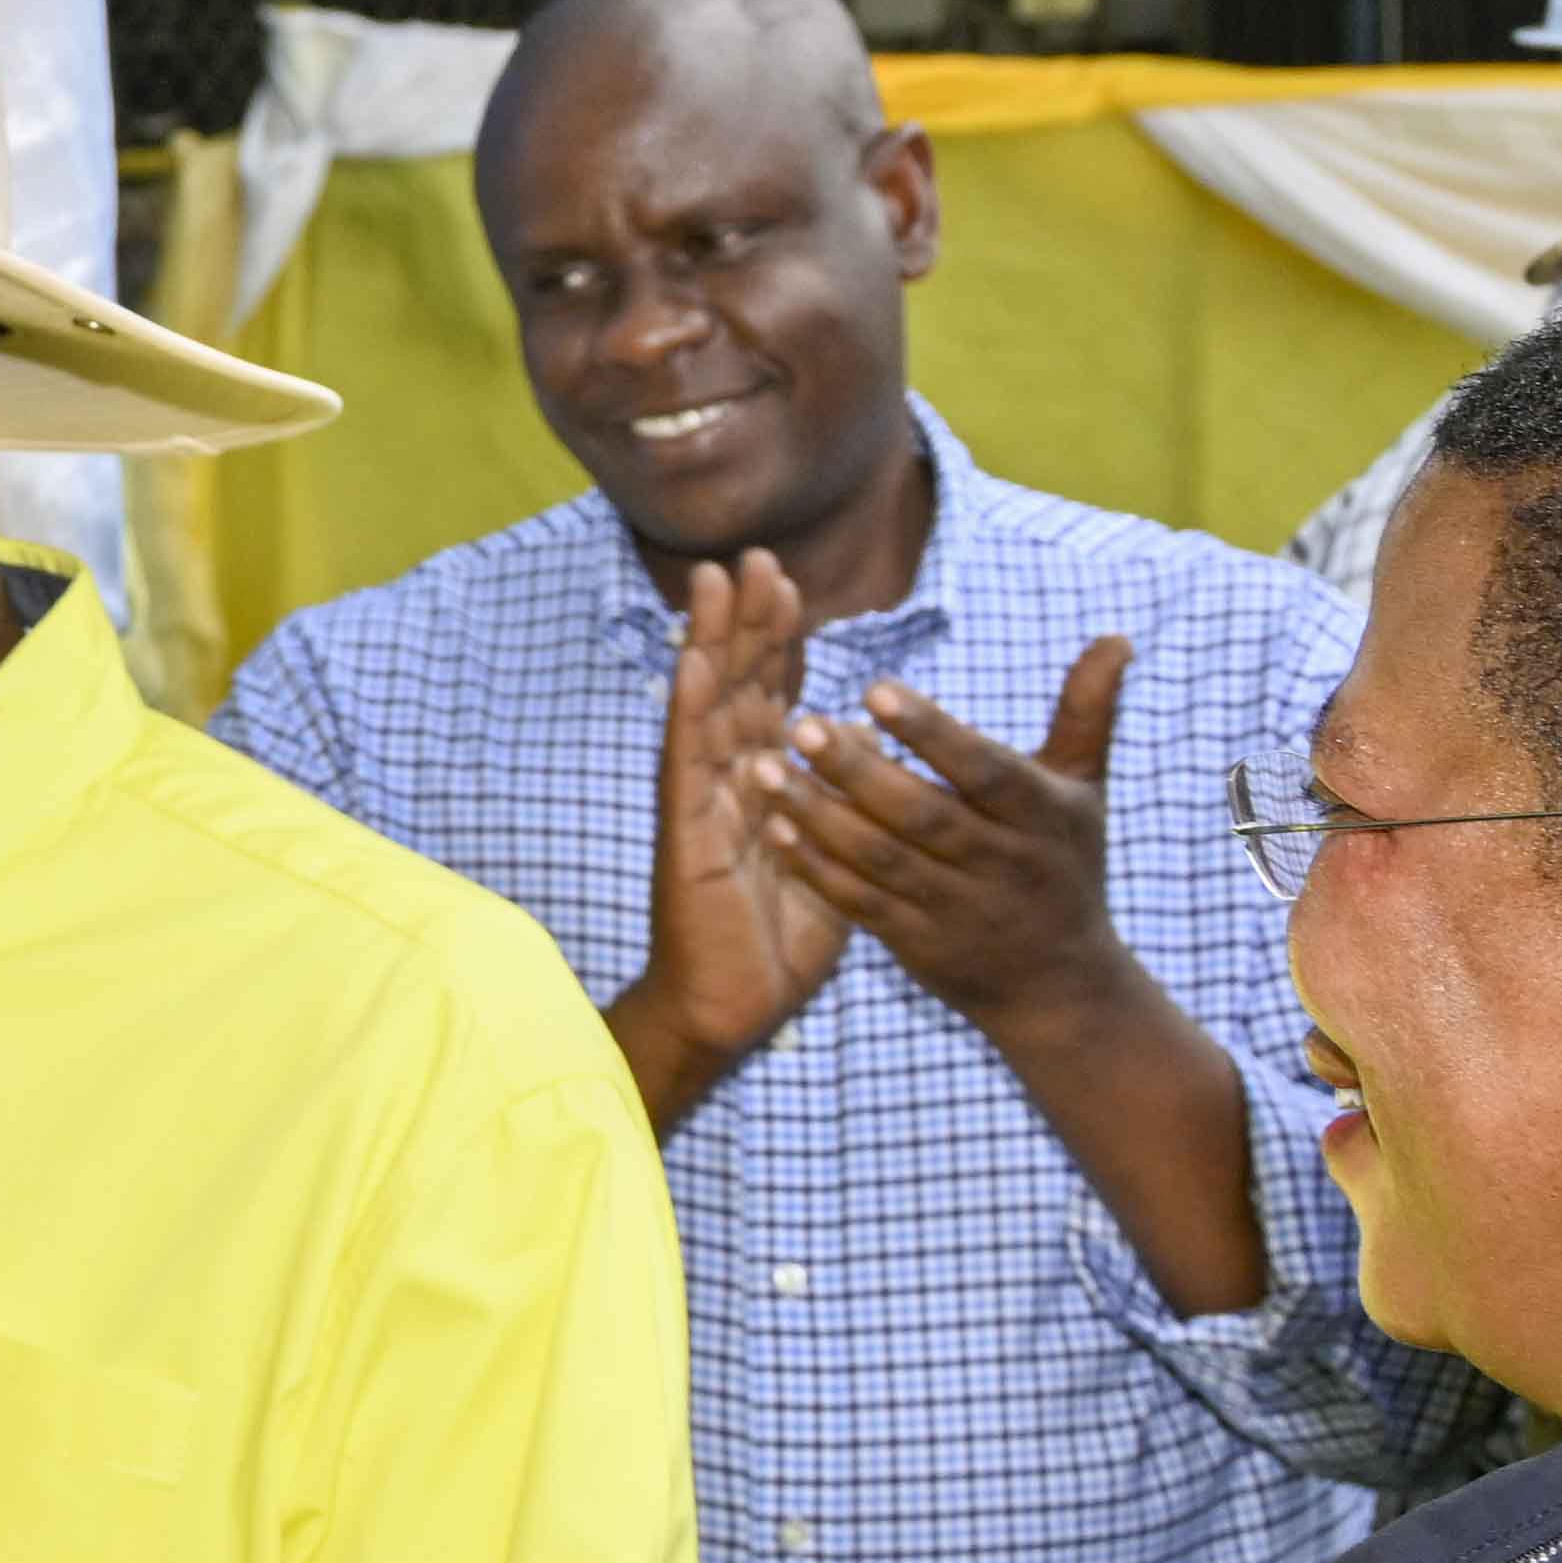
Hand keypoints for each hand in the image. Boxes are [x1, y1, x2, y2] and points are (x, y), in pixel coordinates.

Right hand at [613, 552, 849, 1124]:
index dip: (782, 642)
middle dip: (748, 621)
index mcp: (766, 785)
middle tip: (758, 556)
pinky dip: (689, 708)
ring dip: (712, 642)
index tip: (793, 584)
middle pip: (739, 685)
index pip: (773, 698)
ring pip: (708, 705)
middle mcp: (728, 781)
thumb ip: (848, 807)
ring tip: (717, 582)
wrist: (730, 1006)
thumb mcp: (836, 860)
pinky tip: (694, 663)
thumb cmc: (778, 942)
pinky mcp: (686, 831)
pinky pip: (687, 761)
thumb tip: (874, 760)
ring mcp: (701, 801)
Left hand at [758, 634, 1139, 1034]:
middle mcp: (1002, 864)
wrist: (1060, 984)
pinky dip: (817, 870)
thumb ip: (1087, 711)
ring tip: (762, 769)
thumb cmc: (1065, 862)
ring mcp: (958, 909)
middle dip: (858, 770)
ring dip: (819, 815)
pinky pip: (861, 905)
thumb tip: (1116, 636)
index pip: (985, 770)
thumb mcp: (1084, 788)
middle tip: (800, 724)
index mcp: (1041, 817)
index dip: (932, 733)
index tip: (875, 687)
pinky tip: (774, 830)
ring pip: (882, 860)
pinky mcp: (918, 945)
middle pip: (923, 815)